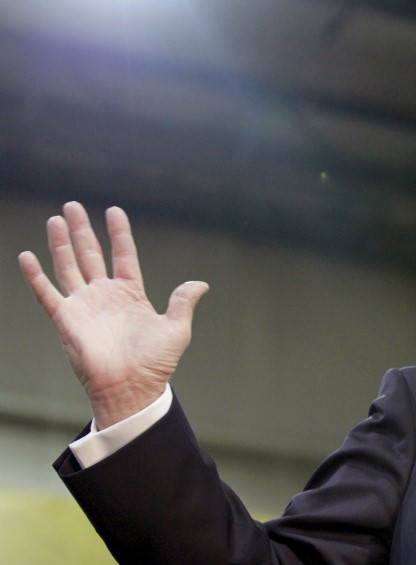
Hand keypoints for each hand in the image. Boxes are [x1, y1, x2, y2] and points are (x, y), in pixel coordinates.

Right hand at [18, 202, 207, 428]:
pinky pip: (47, 293)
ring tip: (55, 219)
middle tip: (73, 206)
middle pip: (91, 254)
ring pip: (69, 266)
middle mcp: (106, 296)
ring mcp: (84, 306)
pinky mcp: (66, 319)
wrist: (130, 388)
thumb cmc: (154, 363)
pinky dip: (36, 275)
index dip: (120, 233)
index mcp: (132, 295)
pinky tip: (27, 256)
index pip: (124, 255)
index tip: (114, 211)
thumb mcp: (177, 329)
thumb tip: (201, 284)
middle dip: (82, 230)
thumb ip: (183, 302)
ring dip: (61, 243)